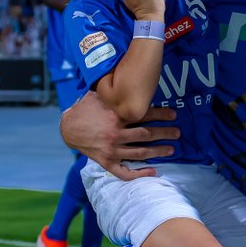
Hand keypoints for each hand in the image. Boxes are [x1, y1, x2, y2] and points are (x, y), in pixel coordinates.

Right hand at [60, 90, 178, 178]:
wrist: (68, 129)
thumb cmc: (85, 110)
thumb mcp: (97, 96)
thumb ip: (113, 90)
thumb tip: (125, 72)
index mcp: (115, 117)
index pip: (143, 115)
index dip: (161, 115)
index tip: (174, 114)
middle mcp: (115, 135)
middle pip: (146, 135)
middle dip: (165, 134)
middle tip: (177, 133)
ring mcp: (111, 150)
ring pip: (140, 153)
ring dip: (158, 151)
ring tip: (171, 150)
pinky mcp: (107, 162)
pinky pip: (125, 172)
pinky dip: (139, 173)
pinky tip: (153, 172)